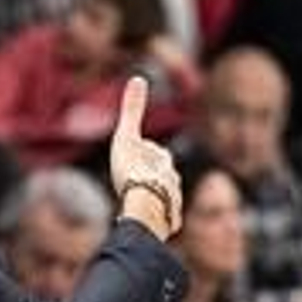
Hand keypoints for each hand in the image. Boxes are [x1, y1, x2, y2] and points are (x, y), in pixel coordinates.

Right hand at [109, 75, 181, 240]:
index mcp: (164, 162)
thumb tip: (138, 77)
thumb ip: (131, 111)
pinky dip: (160, 219)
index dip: (146, 152)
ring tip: (145, 202)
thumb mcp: (127, 138)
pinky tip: (151, 222)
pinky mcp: (170, 224)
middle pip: (165, 175)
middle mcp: (174, 182)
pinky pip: (166, 220)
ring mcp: (174, 203)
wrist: (143, 211)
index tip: (137, 154)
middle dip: (155, 175)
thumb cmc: (133, 174)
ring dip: (158, 197)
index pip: (156, 152)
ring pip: (167, 197)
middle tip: (140, 178)